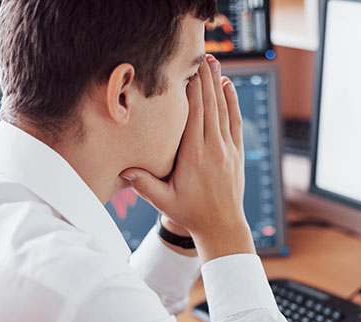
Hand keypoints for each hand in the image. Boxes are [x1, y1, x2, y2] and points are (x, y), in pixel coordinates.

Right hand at [120, 55, 253, 261]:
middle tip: (201, 56)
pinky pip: (235, 121)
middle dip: (205, 79)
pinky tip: (228, 87)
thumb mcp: (164, 202)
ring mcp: (228, 150)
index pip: (194, 115)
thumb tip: (124, 171)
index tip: (186, 71)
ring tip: (214, 63)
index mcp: (194, 156)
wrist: (222, 227)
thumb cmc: (191, 214)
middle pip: (209, 106)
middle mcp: (213, 149)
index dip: (191, 91)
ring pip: (223, 110)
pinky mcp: (236, 153)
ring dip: (218, 85)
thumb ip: (145, 185)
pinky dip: (232, 102)